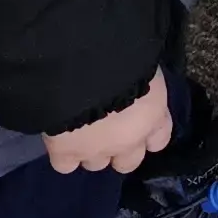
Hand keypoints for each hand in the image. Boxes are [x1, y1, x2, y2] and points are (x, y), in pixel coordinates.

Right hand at [43, 69, 173, 175]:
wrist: (85, 63)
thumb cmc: (123, 51)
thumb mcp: (143, 62)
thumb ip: (142, 82)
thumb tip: (135, 77)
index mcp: (153, 116)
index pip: (159, 139)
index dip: (147, 133)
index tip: (137, 121)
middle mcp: (128, 141)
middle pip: (127, 162)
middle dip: (118, 148)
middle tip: (106, 128)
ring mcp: (96, 151)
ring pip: (95, 164)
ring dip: (90, 150)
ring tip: (78, 129)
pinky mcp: (65, 153)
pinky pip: (64, 165)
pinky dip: (62, 154)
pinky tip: (58, 138)